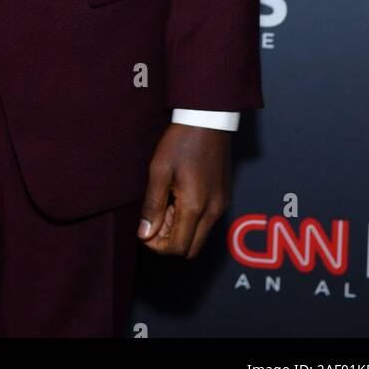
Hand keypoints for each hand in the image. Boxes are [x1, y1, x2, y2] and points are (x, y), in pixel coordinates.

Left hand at [137, 123, 230, 257]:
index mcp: (196, 206)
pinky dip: (192, 219)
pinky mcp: (224, 196)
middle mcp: (213, 211)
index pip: (178, 248)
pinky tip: (180, 196)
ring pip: (200, 236)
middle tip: (156, 217)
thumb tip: (144, 234)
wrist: (208, 119)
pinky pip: (208, 221)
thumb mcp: (159, 170)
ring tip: (166, 201)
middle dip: (170, 241)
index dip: (157, 246)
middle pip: (191, 249)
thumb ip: (152, 205)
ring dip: (181, 229)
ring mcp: (222, 204)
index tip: (145, 230)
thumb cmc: (181, 141)